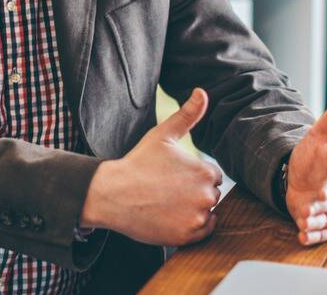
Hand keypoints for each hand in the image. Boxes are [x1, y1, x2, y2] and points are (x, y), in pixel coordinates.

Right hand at [80, 89, 222, 245]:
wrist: (113, 194)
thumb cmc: (137, 163)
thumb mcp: (162, 135)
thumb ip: (188, 115)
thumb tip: (202, 92)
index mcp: (205, 170)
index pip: (213, 176)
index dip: (194, 176)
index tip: (173, 176)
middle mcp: (206, 195)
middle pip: (211, 195)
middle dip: (195, 193)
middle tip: (167, 190)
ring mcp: (197, 217)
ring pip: (207, 213)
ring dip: (193, 210)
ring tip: (167, 203)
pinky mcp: (187, 236)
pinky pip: (201, 233)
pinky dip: (189, 226)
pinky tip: (170, 216)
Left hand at [285, 89, 326, 244]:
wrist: (302, 171)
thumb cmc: (316, 153)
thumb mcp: (322, 132)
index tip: (322, 193)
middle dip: (323, 208)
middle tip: (308, 209)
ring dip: (318, 223)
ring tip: (303, 223)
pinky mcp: (326, 222)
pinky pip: (324, 232)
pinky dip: (314, 236)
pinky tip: (302, 236)